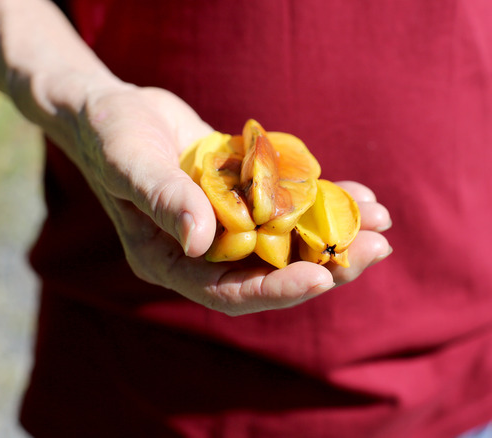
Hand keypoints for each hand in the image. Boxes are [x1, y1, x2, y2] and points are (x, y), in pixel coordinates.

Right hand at [62, 81, 392, 315]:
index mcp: (171, 260)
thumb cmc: (110, 136)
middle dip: (326, 263)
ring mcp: (228, 222)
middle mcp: (205, 250)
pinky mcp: (245, 194)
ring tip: (382, 221)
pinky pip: (289, 204)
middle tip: (376, 250)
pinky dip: (324, 199)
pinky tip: (359, 194)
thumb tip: (200, 240)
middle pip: (272, 270)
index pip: (228, 291)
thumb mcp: (129, 162)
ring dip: (335, 232)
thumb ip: (163, 199)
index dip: (276, 289)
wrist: (112, 109)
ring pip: (289, 239)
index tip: (321, 277)